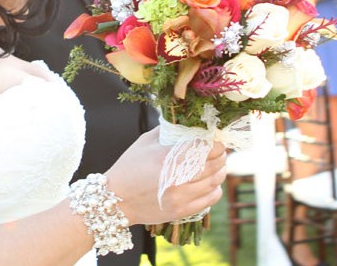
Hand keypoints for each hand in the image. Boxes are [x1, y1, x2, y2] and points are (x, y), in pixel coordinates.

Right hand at [105, 128, 227, 224]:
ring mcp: (180, 197)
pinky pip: (210, 199)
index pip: (204, 149)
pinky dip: (215, 190)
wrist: (115, 199)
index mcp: (167, 158)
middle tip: (221, 152)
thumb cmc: (129, 167)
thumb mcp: (144, 143)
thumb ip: (167, 132)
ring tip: (219, 166)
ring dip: (221, 172)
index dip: (216, 144)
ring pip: (214, 182)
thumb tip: (188, 124)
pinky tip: (212, 184)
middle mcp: (176, 178)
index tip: (216, 141)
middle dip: (221, 156)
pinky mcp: (181, 211)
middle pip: (213, 165)